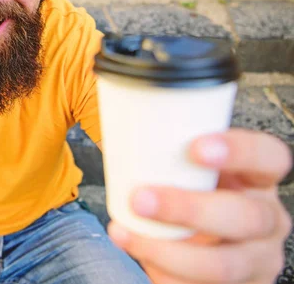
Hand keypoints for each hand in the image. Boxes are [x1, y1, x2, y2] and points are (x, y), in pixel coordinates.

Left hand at [108, 129, 292, 283]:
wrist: (197, 243)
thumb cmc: (190, 193)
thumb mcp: (191, 171)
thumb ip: (171, 151)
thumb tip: (114, 117)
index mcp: (258, 180)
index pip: (270, 157)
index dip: (240, 151)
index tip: (195, 147)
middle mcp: (266, 219)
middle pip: (246, 217)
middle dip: (189, 209)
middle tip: (141, 198)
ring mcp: (255, 259)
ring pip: (224, 265)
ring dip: (167, 251)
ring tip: (124, 235)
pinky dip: (165, 276)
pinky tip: (140, 257)